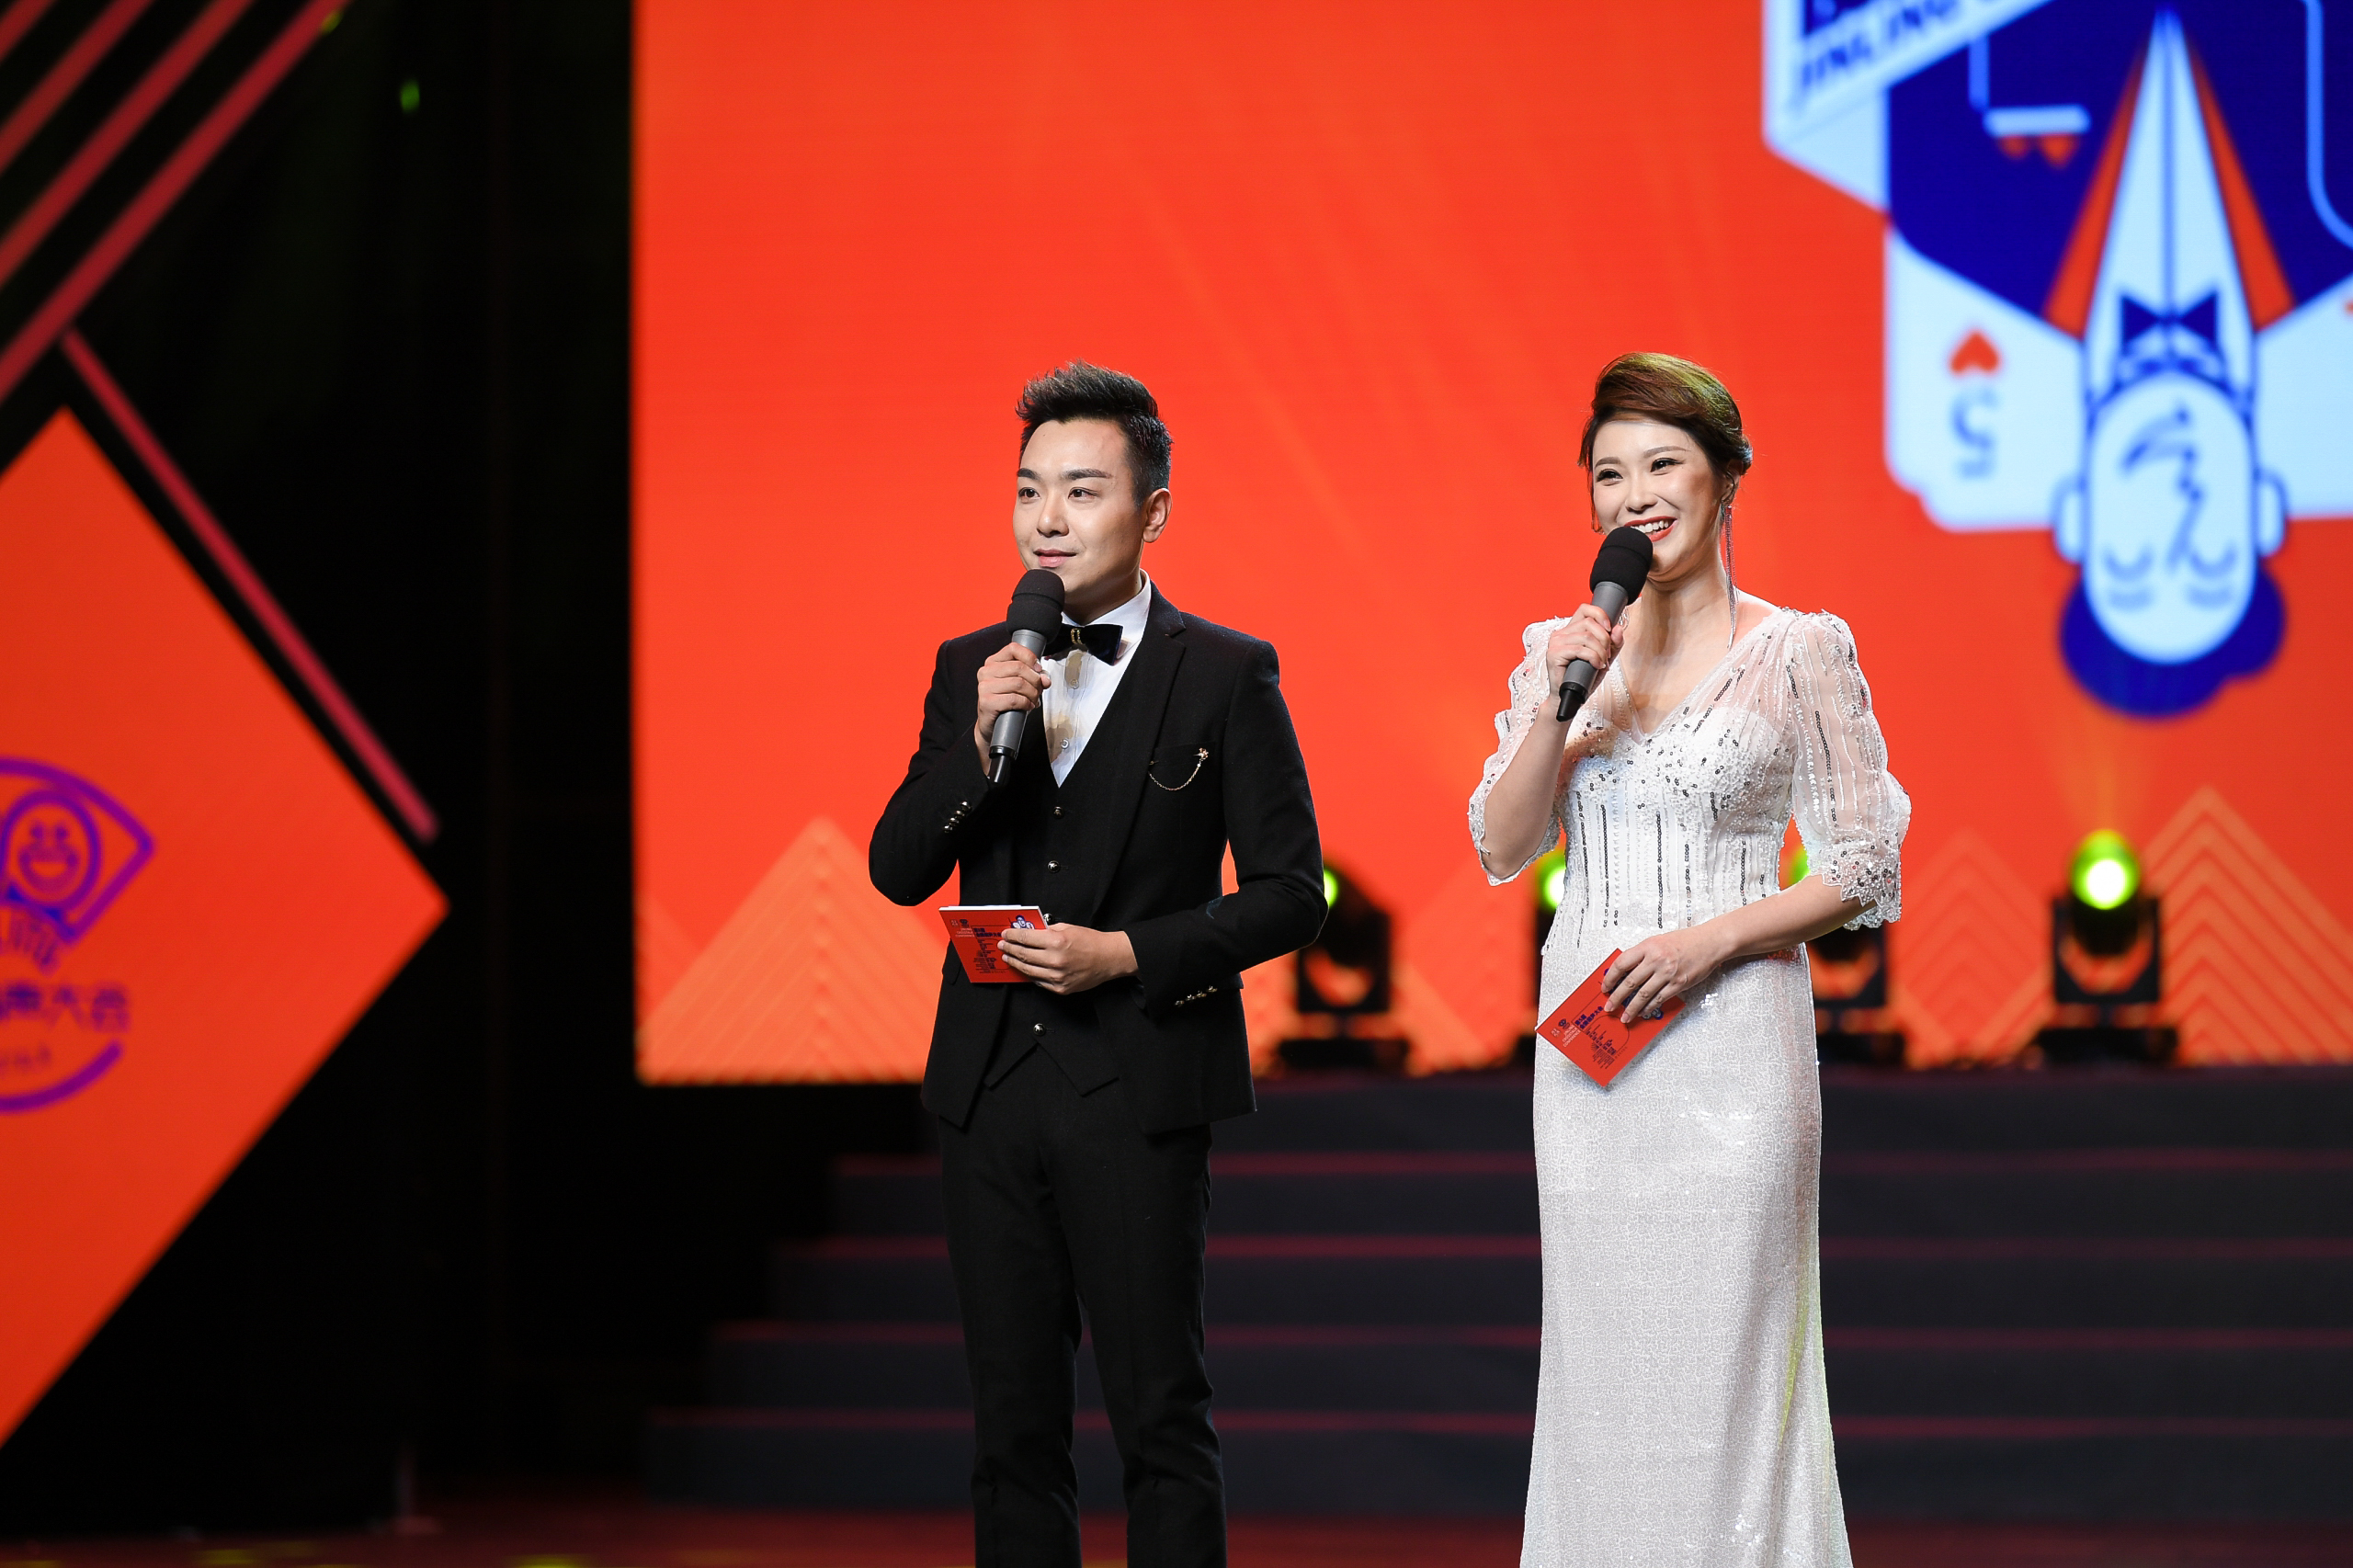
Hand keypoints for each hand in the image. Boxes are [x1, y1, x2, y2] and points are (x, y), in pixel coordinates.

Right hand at [974, 641, 1050, 769]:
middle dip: (1035, 680)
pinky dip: (1026, 703)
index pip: (1013, 648)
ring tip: (1033, 700)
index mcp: (993, 662)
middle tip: (1039, 690)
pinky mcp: (986, 702)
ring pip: (1019, 683)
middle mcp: (986, 672)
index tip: (1039, 670)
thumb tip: (1045, 678)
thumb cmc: (1005, 702)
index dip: (1030, 657)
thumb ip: (1033, 677)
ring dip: (1033, 693)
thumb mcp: (1019, 685)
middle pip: (1019, 667)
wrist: (992, 725)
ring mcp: (984, 687)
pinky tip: (1027, 706)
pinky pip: (1014, 699)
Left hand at [997, 921, 1137, 994]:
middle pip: (1024, 954)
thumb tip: (1030, 933)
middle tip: (1003, 946)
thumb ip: (1048, 930)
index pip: (1026, 938)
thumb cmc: (1091, 942)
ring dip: (1016, 963)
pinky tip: (1025, 969)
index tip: (1006, 935)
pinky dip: (1030, 975)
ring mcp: (1057, 976)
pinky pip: (1040, 981)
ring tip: (1009, 958)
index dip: (1013, 936)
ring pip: (1028, 970)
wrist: (1109, 958)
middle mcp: (1055, 960)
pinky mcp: (1060, 988)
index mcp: (1057, 941)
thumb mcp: (1068, 928)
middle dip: (1010, 949)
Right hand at [1542, 604, 1625, 717]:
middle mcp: (1561, 634)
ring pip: (1587, 636)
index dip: (1600, 614)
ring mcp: (1556, 643)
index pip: (1585, 609)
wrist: (1569, 698)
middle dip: (1605, 639)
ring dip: (1600, 651)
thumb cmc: (1582, 678)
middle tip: (1607, 654)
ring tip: (1602, 663)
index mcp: (1571, 631)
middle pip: (1589, 623)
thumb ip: (1613, 644)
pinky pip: (1580, 649)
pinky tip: (1596, 665)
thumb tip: (1618, 628)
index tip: (1609, 627)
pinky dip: (1593, 658)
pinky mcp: (1554, 654)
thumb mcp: (1604, 658)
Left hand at [1602, 925, 1728, 1021]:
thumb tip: (1624, 971)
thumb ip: (1641, 955)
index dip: (1610, 978)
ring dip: (1631, 1008)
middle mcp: (1656, 959)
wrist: (1709, 942)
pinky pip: (1659, 999)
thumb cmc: (1685, 941)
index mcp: (1647, 946)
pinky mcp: (1678, 984)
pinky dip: (1649, 1007)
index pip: (1621, 963)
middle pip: (1629, 982)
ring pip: (1643, 994)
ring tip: (1625, 1016)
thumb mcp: (1658, 941)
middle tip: (1609, 1007)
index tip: (1605, 987)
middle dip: (1616, 997)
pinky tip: (1643, 1012)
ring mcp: (1667, 973)